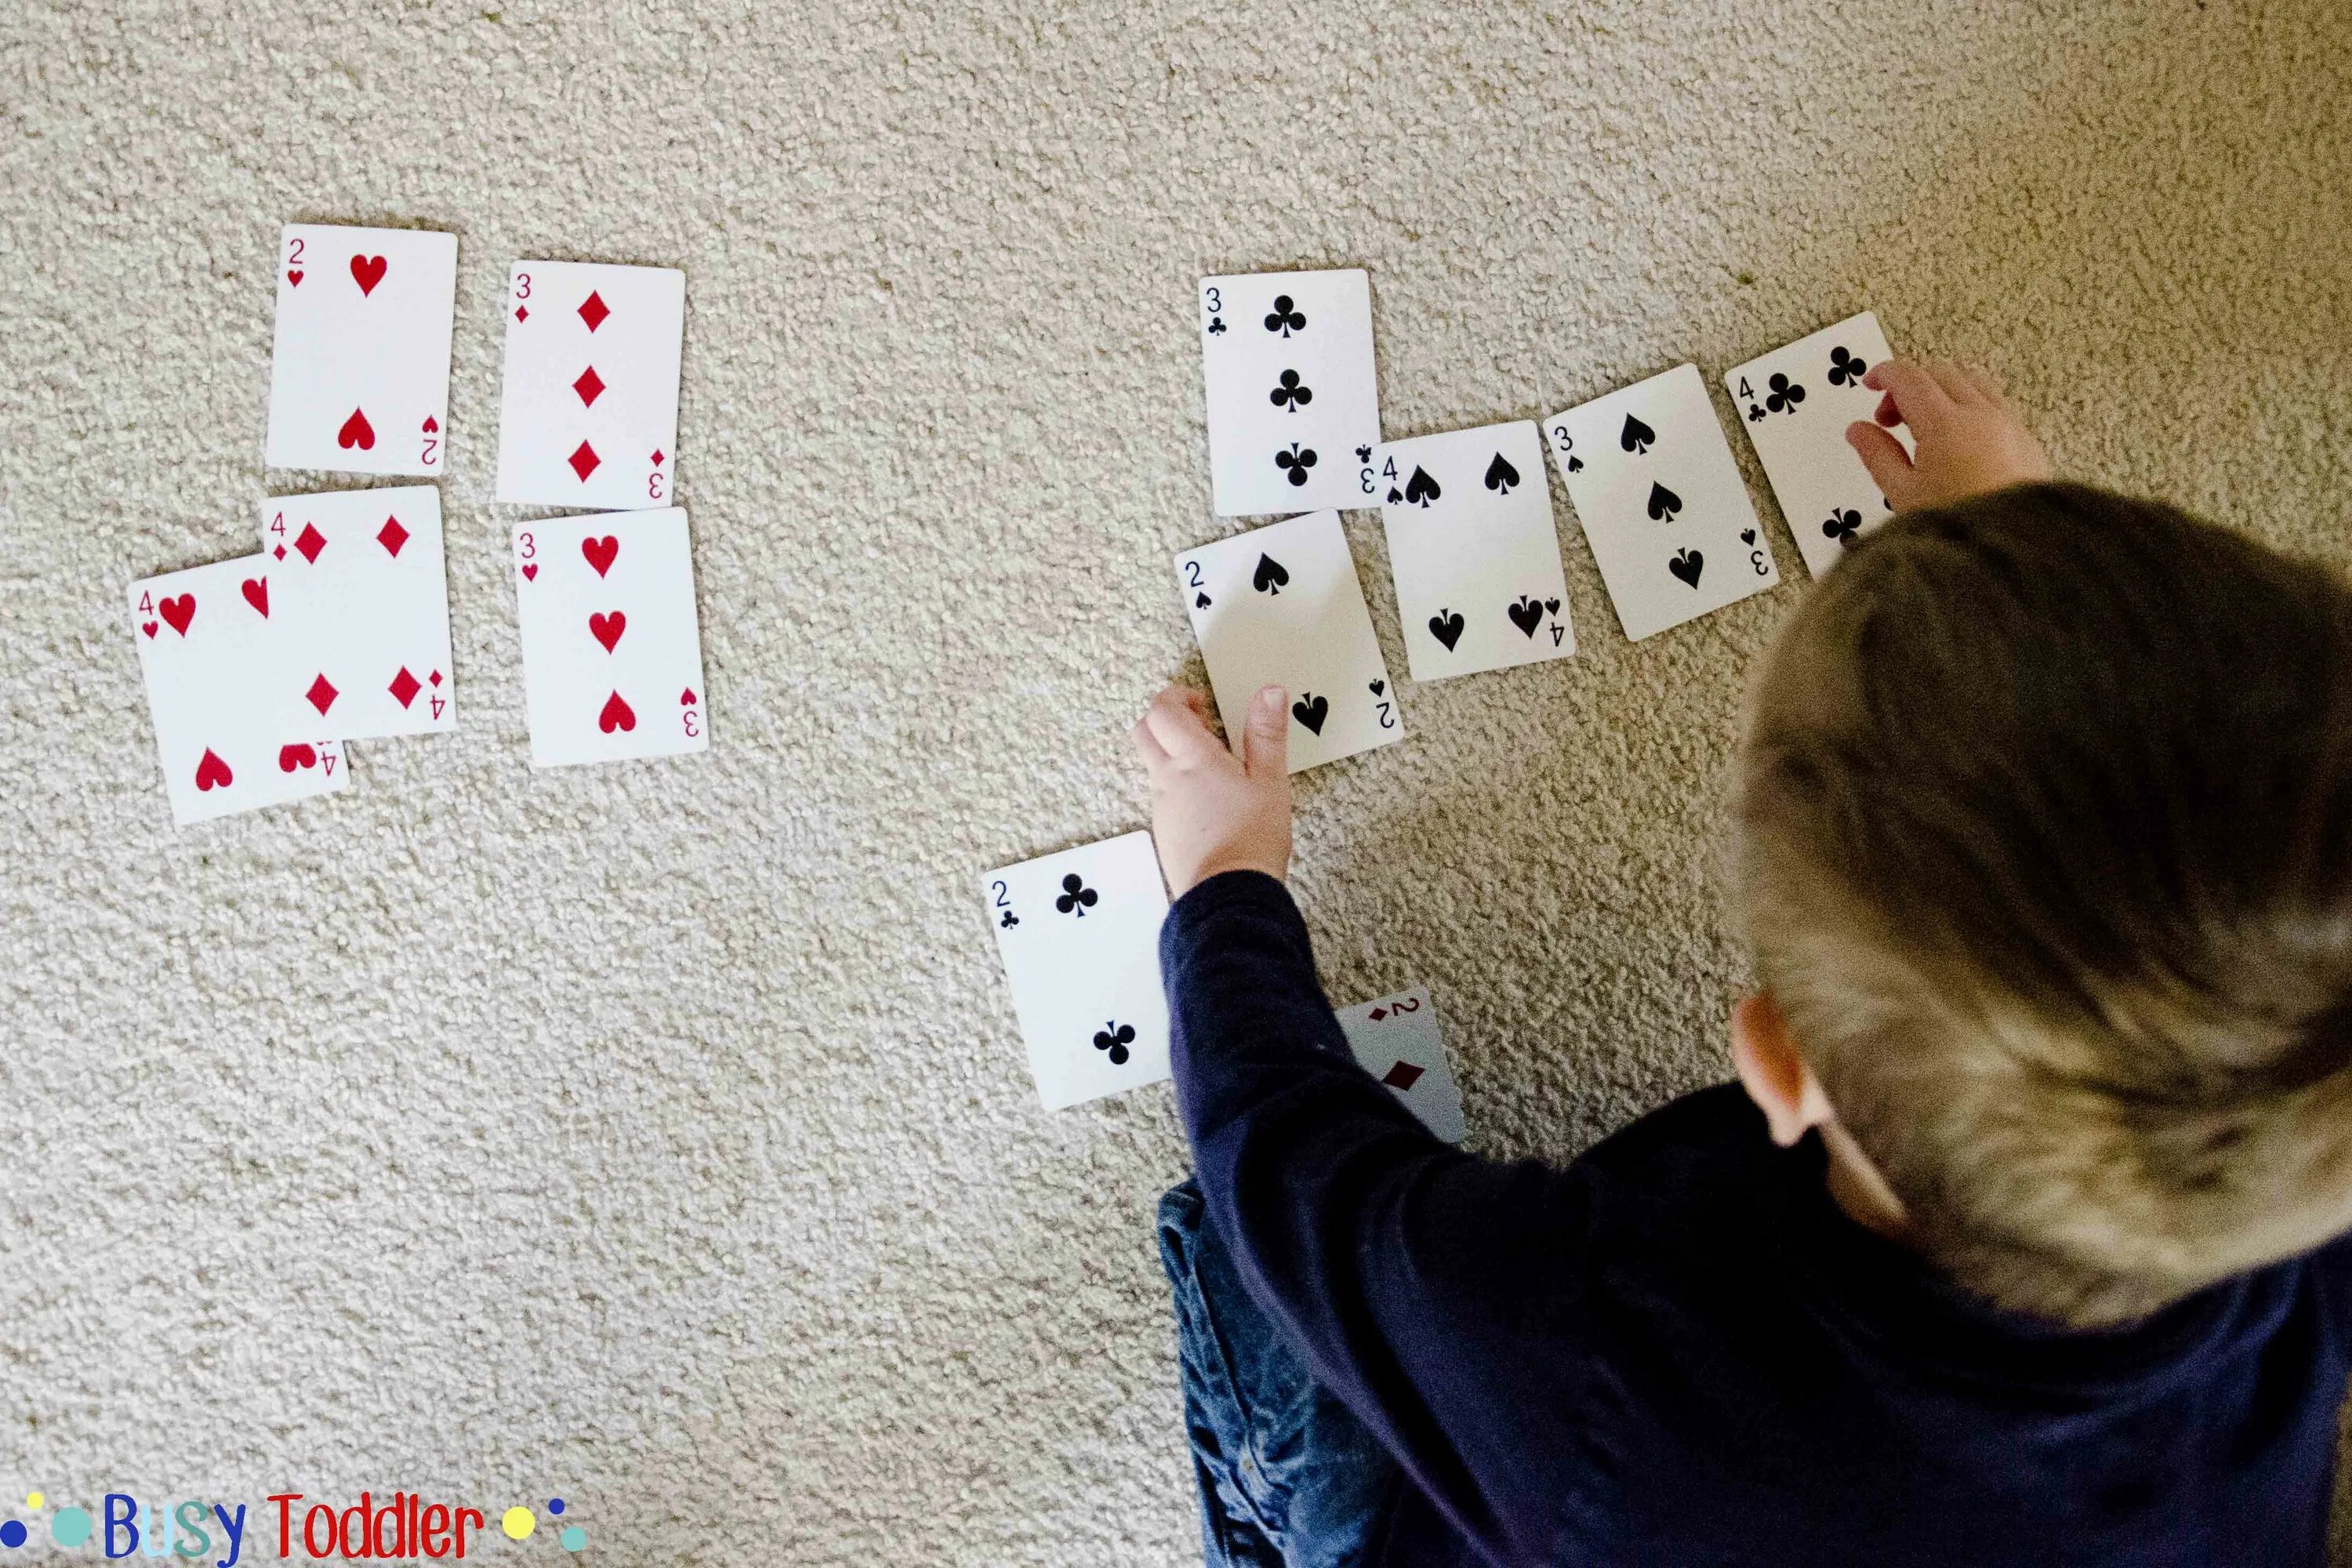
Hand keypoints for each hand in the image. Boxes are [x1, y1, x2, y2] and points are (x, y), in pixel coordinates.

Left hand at [1132, 683, 1292, 896]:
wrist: (1228, 896)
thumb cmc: (1252, 839)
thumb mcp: (1270, 781)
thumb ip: (1266, 733)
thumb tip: (1270, 692)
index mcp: (1192, 759)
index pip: (1163, 711)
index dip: (1177, 698)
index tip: (1202, 704)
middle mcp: (1167, 778)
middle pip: (1145, 732)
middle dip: (1166, 719)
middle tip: (1200, 725)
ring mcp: (1161, 807)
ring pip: (1152, 764)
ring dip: (1173, 753)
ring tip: (1214, 767)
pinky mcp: (1164, 831)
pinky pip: (1162, 795)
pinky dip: (1177, 784)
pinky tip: (1209, 801)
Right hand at [1845, 357, 2050, 512]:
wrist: (2013, 551)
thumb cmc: (1962, 527)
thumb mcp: (1902, 495)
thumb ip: (1877, 454)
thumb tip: (1859, 431)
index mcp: (1945, 424)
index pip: (1909, 376)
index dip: (1884, 374)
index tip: (1871, 383)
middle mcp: (1981, 414)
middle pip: (1939, 371)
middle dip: (1909, 385)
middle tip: (1890, 416)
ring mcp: (2008, 423)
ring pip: (1970, 379)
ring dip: (1941, 389)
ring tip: (1924, 425)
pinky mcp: (2025, 437)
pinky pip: (1995, 400)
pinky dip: (1969, 403)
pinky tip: (1956, 435)